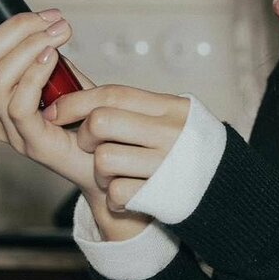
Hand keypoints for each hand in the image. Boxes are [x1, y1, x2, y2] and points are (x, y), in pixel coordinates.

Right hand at [0, 0, 100, 193]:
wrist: (111, 165)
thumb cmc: (91, 122)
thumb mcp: (66, 81)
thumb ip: (48, 58)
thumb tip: (44, 26)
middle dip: (13, 28)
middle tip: (53, 18)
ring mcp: (10, 131)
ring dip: (28, 45)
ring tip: (60, 32)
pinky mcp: (32, 143)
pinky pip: (19, 103)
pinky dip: (33, 73)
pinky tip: (52, 57)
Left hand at [42, 83, 190, 212]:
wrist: (224, 187)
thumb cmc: (185, 147)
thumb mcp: (170, 115)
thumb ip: (132, 103)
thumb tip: (74, 81)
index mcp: (172, 108)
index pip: (113, 94)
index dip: (76, 101)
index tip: (55, 111)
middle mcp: (171, 133)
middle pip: (101, 123)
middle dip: (84, 135)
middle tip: (89, 145)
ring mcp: (167, 164)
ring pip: (103, 159)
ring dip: (99, 171)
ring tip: (113, 174)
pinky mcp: (162, 195)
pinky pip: (117, 193)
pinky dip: (115, 197)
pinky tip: (127, 195)